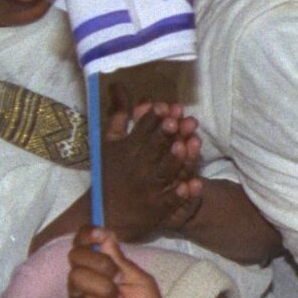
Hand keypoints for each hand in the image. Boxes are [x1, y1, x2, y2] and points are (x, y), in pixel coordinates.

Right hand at [68, 228, 177, 297]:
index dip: (86, 235)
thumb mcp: (141, 282)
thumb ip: (120, 259)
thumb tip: (103, 234)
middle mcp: (88, 281)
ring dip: (104, 289)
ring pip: (77, 277)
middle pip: (77, 256)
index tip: (96, 233)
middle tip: (117, 279)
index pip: (85, 245)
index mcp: (105, 270)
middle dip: (100, 264)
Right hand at [99, 105, 200, 240]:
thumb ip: (118, 115)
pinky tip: (193, 185)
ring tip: (184, 146)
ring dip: (175, 160)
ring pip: (166, 172)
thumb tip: (117, 85)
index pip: (141, 131)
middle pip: (155, 149)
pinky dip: (181, 194)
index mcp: (127, 150)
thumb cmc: (111, 172)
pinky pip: (172, 200)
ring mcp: (150, 187)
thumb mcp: (110, 143)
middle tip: (174, 122)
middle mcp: (139, 167)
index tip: (162, 107)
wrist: (105, 213)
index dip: (152, 120)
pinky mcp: (159, 207)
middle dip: (164, 136)